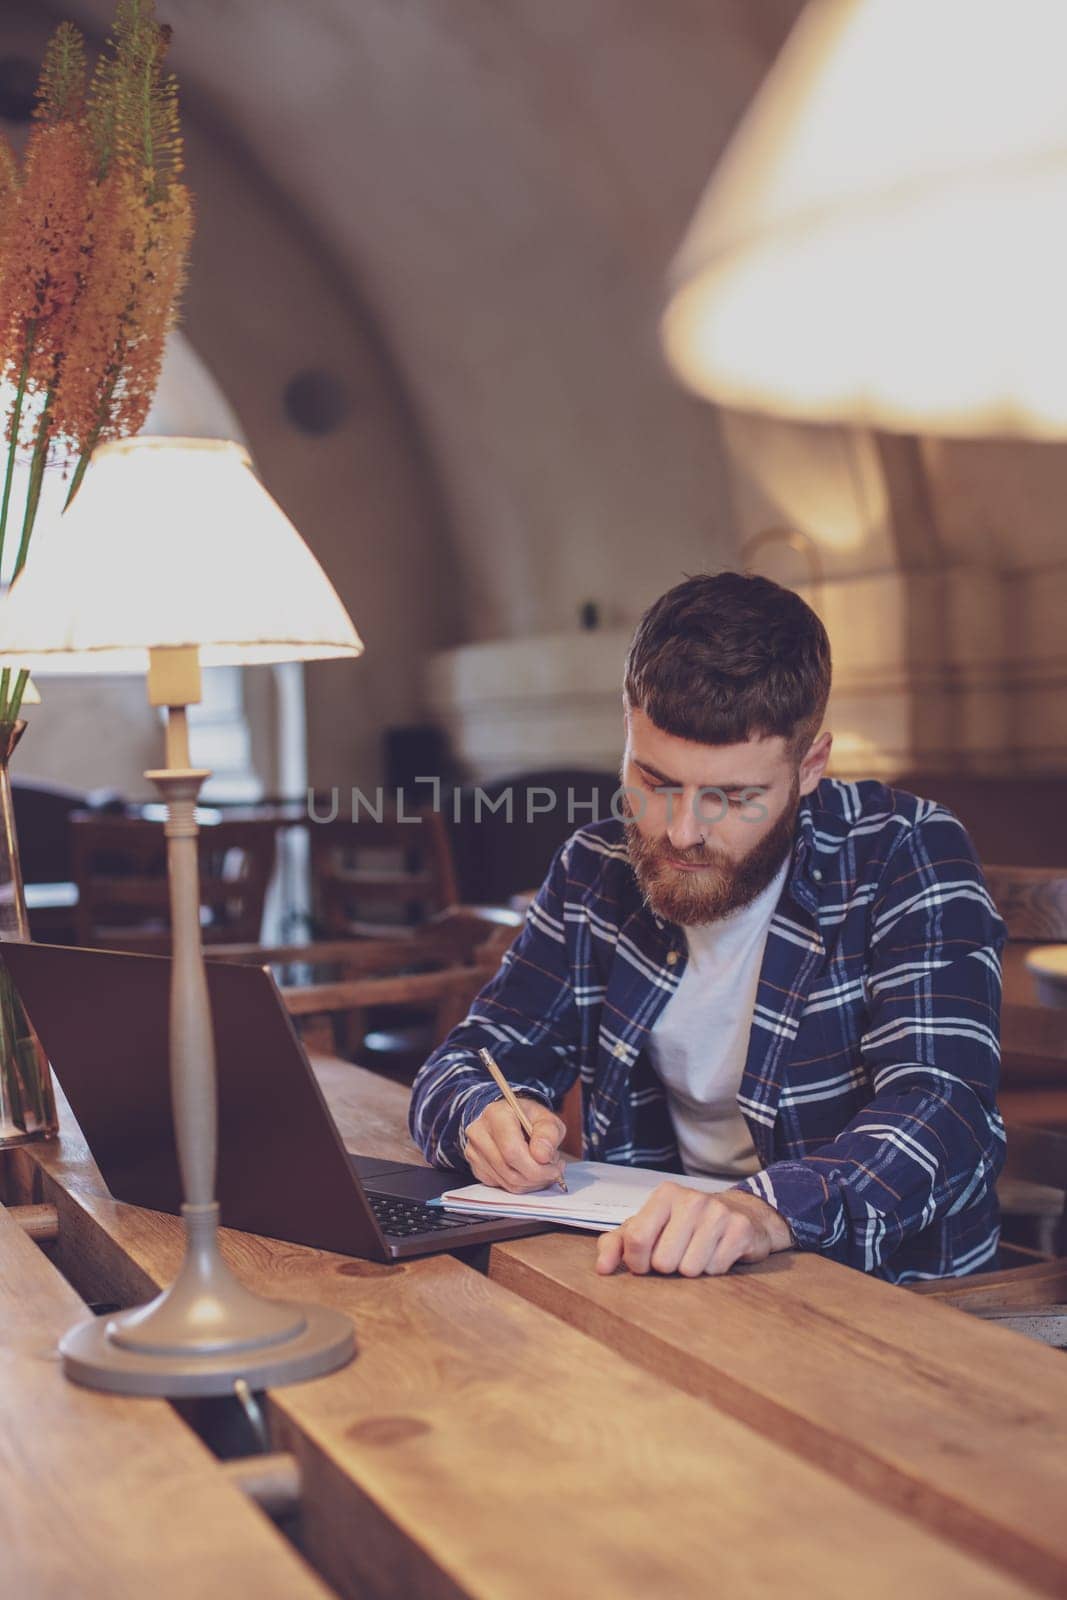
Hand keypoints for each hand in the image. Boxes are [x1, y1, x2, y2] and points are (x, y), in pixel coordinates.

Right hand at [463, 1096, 567, 1192]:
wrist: (508, 1116)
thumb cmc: (528, 1116)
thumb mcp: (547, 1117)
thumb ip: (549, 1134)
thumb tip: (543, 1156)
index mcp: (496, 1115)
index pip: (512, 1151)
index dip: (537, 1166)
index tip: (557, 1166)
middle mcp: (479, 1133)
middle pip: (510, 1169)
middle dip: (538, 1177)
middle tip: (555, 1171)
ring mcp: (474, 1152)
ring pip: (507, 1181)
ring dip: (531, 1182)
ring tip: (544, 1169)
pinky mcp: (476, 1167)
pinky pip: (501, 1185)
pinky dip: (520, 1185)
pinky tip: (530, 1172)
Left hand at [595, 1183, 792, 1276]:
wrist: (739, 1214)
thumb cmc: (683, 1225)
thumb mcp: (647, 1228)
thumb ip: (617, 1244)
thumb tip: (602, 1269)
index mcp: (664, 1195)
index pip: (636, 1239)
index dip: (637, 1262)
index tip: (645, 1262)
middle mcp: (691, 1199)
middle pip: (663, 1261)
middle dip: (667, 1267)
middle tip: (677, 1254)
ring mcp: (718, 1213)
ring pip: (689, 1270)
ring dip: (691, 1270)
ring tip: (697, 1253)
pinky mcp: (740, 1230)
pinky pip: (714, 1270)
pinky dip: (713, 1269)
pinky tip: (716, 1253)